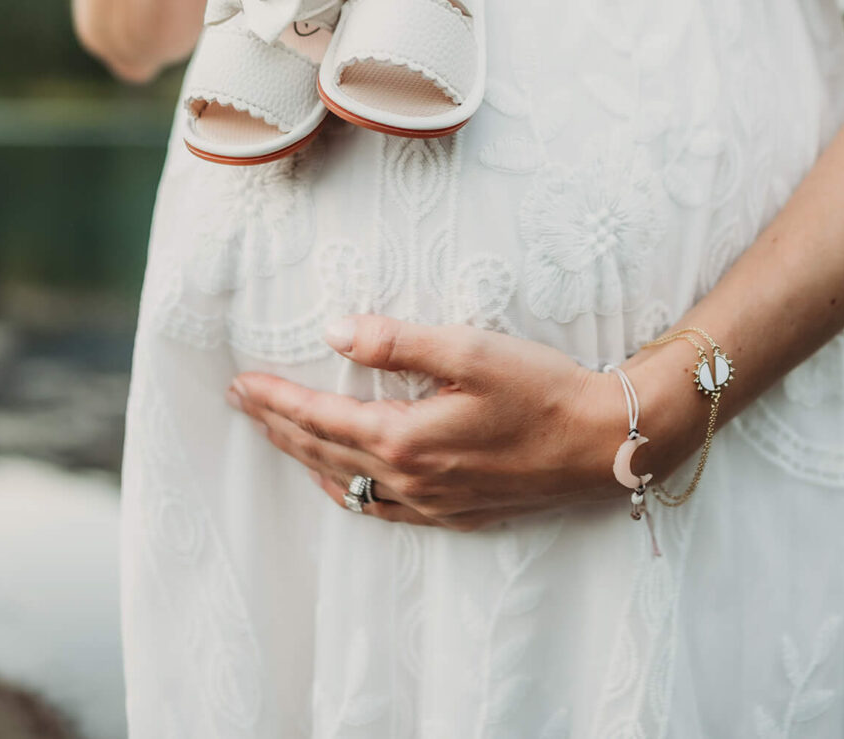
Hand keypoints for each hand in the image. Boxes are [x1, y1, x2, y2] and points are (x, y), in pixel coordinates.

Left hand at [228, 314, 694, 530]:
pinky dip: (346, 489)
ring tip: (277, 432)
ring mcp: (431, 503)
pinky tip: (340, 478)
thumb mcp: (470, 350)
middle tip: (242, 401)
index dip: (274, 399)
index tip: (239, 381)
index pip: (318, 416)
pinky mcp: (455, 513)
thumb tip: (335, 331)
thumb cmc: (542, 389)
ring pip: (346, 485)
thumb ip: (397, 342)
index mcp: (404, 438)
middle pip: (321, 452)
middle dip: (276, 425)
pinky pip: (380, 509)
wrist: (604, 443)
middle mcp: (410, 479)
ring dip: (304, 457)